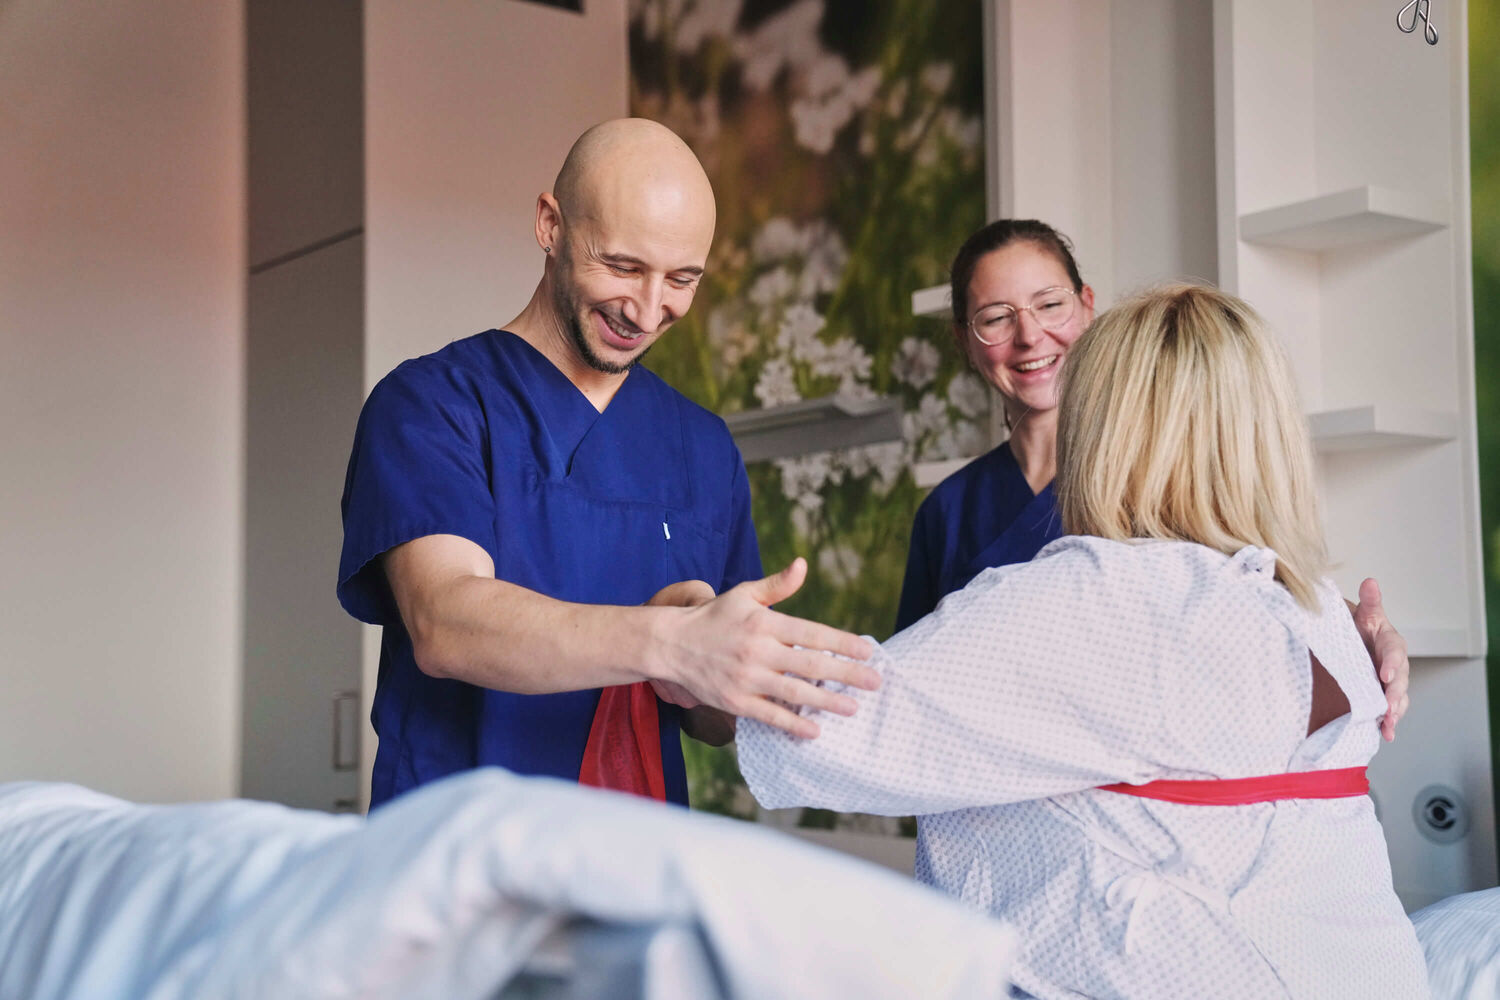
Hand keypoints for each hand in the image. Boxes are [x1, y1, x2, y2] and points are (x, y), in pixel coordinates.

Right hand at [654, 558, 878, 738]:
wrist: (672, 645)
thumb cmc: (714, 618)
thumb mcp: (744, 595)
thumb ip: (777, 585)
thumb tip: (803, 565)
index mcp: (764, 623)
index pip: (812, 633)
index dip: (842, 643)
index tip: (868, 651)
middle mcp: (758, 651)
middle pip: (811, 664)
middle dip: (846, 674)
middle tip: (875, 681)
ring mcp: (747, 678)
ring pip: (795, 692)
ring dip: (827, 701)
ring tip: (853, 707)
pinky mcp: (736, 701)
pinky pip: (770, 715)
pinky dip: (793, 724)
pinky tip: (815, 731)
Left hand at [1351, 578, 1409, 741]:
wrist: (1355, 641)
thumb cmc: (1361, 627)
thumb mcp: (1364, 613)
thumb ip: (1370, 602)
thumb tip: (1370, 582)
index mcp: (1391, 643)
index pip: (1395, 653)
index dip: (1392, 664)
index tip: (1385, 675)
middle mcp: (1395, 665)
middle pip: (1399, 681)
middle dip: (1394, 695)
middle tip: (1387, 708)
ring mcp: (1390, 683)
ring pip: (1398, 699)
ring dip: (1394, 714)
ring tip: (1388, 726)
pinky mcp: (1382, 696)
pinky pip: (1389, 710)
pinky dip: (1388, 723)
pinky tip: (1385, 735)